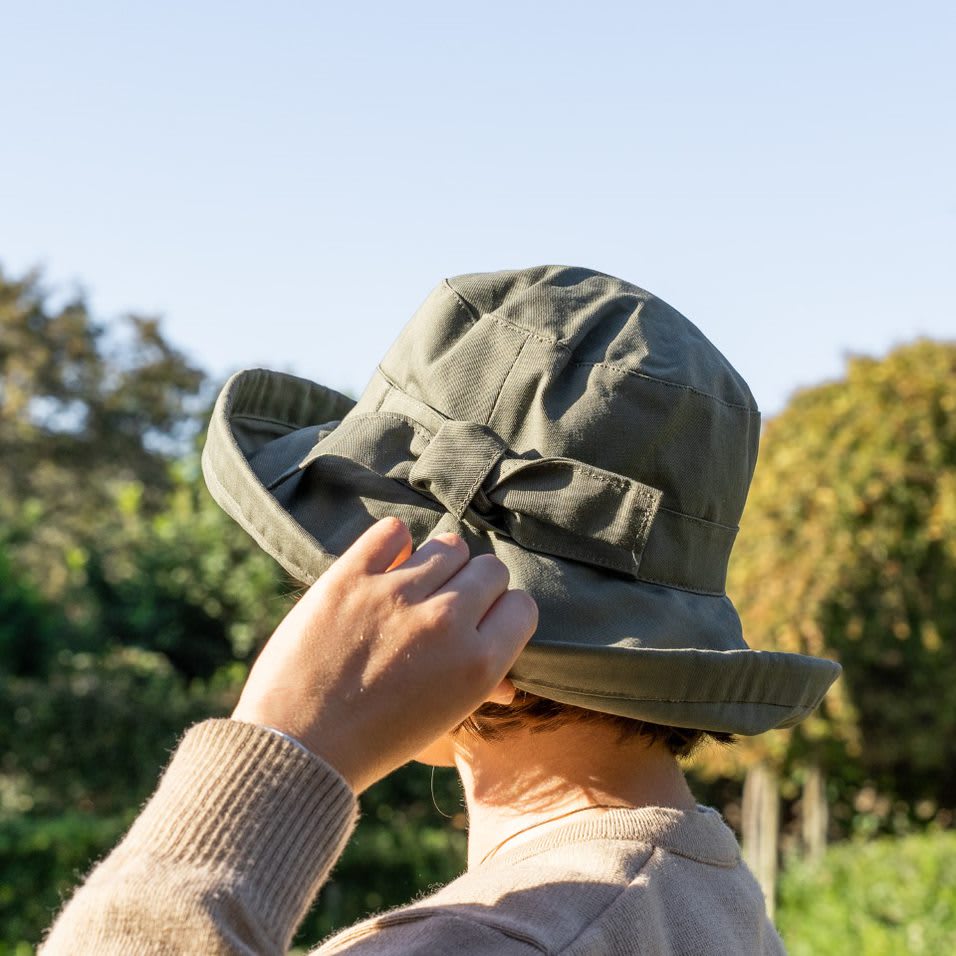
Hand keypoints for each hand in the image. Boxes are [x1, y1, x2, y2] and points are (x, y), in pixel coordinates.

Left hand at [231, 517, 537, 791]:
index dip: (503, 613)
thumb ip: (481, 687)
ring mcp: (396, 594)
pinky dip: (393, 544)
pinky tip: (383, 567)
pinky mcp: (350, 576)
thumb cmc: (374, 742)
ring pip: (449, 545)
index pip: (522, 605)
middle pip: (490, 569)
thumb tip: (505, 678)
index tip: (482, 621)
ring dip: (438, 564)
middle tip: (447, 605)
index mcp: (478, 664)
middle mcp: (446, 621)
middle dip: (475, 586)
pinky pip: (393, 532)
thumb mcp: (443, 721)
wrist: (297, 748)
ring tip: (415, 587)